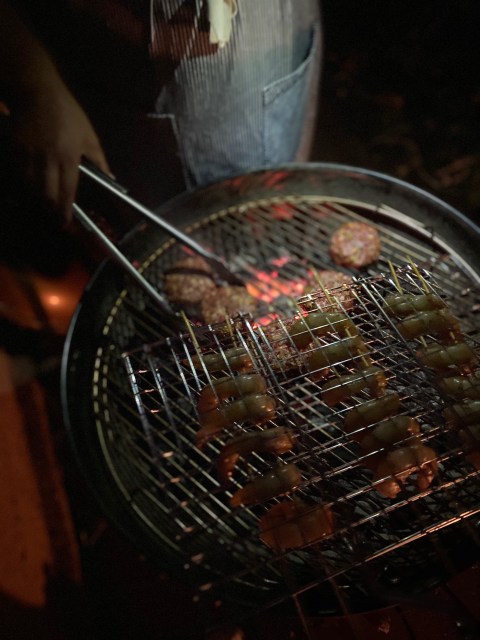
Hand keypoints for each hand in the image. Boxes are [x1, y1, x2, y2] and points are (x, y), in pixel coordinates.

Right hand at [10, 80, 110, 221]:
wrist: (37, 92)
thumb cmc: (68, 114)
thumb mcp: (89, 136)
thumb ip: (99, 160)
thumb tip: (112, 179)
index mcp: (69, 156)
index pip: (67, 189)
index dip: (65, 209)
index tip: (66, 222)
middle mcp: (49, 158)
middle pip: (46, 193)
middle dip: (50, 209)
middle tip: (53, 217)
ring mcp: (30, 154)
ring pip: (30, 186)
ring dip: (36, 198)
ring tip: (43, 204)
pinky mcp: (15, 148)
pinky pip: (19, 173)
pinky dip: (24, 183)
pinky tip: (30, 187)